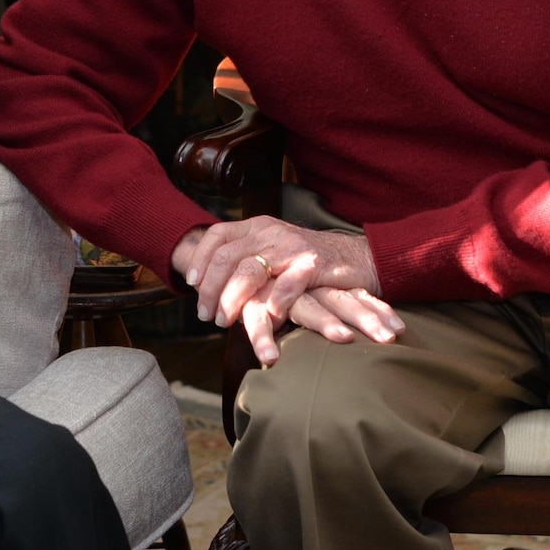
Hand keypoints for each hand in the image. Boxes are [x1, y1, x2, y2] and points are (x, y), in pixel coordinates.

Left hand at [173, 217, 402, 365]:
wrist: (360, 258)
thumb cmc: (310, 265)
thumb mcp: (275, 254)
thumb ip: (248, 263)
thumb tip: (210, 287)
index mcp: (259, 227)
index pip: (218, 234)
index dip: (200, 258)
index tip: (190, 284)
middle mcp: (272, 233)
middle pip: (227, 256)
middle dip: (211, 289)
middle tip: (205, 315)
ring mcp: (293, 247)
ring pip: (250, 270)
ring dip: (232, 299)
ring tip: (225, 322)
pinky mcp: (314, 264)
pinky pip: (287, 285)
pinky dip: (272, 304)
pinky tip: (264, 319)